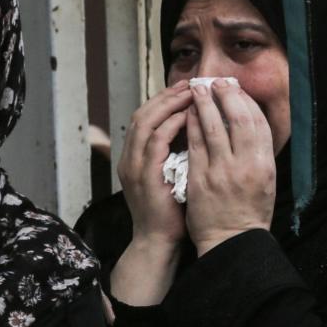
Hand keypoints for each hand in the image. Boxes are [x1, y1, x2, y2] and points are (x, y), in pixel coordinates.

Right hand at [116, 79, 191, 246]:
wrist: (158, 242)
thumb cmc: (170, 212)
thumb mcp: (171, 176)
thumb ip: (176, 154)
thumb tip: (197, 129)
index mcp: (134, 158)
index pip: (145, 118)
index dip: (164, 100)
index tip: (186, 89)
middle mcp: (129, 158)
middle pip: (143, 113)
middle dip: (166, 96)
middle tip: (190, 83)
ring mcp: (134, 166)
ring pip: (145, 122)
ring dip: (169, 105)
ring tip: (190, 93)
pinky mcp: (144, 175)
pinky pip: (155, 141)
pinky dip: (171, 125)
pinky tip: (187, 116)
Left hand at [185, 80, 275, 255]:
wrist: (231, 242)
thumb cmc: (249, 213)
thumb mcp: (265, 182)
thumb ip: (259, 155)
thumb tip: (251, 125)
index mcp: (266, 165)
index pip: (259, 123)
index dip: (246, 102)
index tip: (236, 89)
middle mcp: (247, 165)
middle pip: (239, 119)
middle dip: (227, 95)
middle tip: (217, 81)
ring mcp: (223, 170)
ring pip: (214, 126)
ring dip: (205, 103)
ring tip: (197, 88)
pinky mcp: (201, 178)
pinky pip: (195, 143)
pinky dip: (191, 124)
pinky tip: (186, 112)